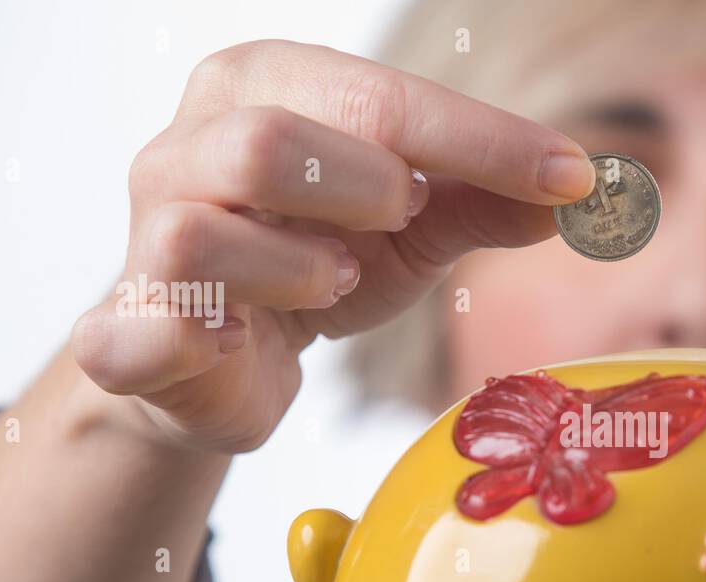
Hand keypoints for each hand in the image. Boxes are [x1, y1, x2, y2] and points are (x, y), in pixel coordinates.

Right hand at [72, 39, 594, 452]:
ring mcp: (142, 237)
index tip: (573, 175)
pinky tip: (245, 337)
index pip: (378, 98)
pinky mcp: (125, 328)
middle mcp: (187, 147)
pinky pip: (152, 327)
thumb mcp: (409, 230)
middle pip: (271, 139)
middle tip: (405, 218)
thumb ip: (483, 202)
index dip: (483, 140)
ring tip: (334, 279)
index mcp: (261, 92)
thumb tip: (580, 191)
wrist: (215, 364)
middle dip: (366, 186)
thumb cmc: (308, 269)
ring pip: (203, 231)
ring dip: (300, 267)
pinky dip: (210, 334)